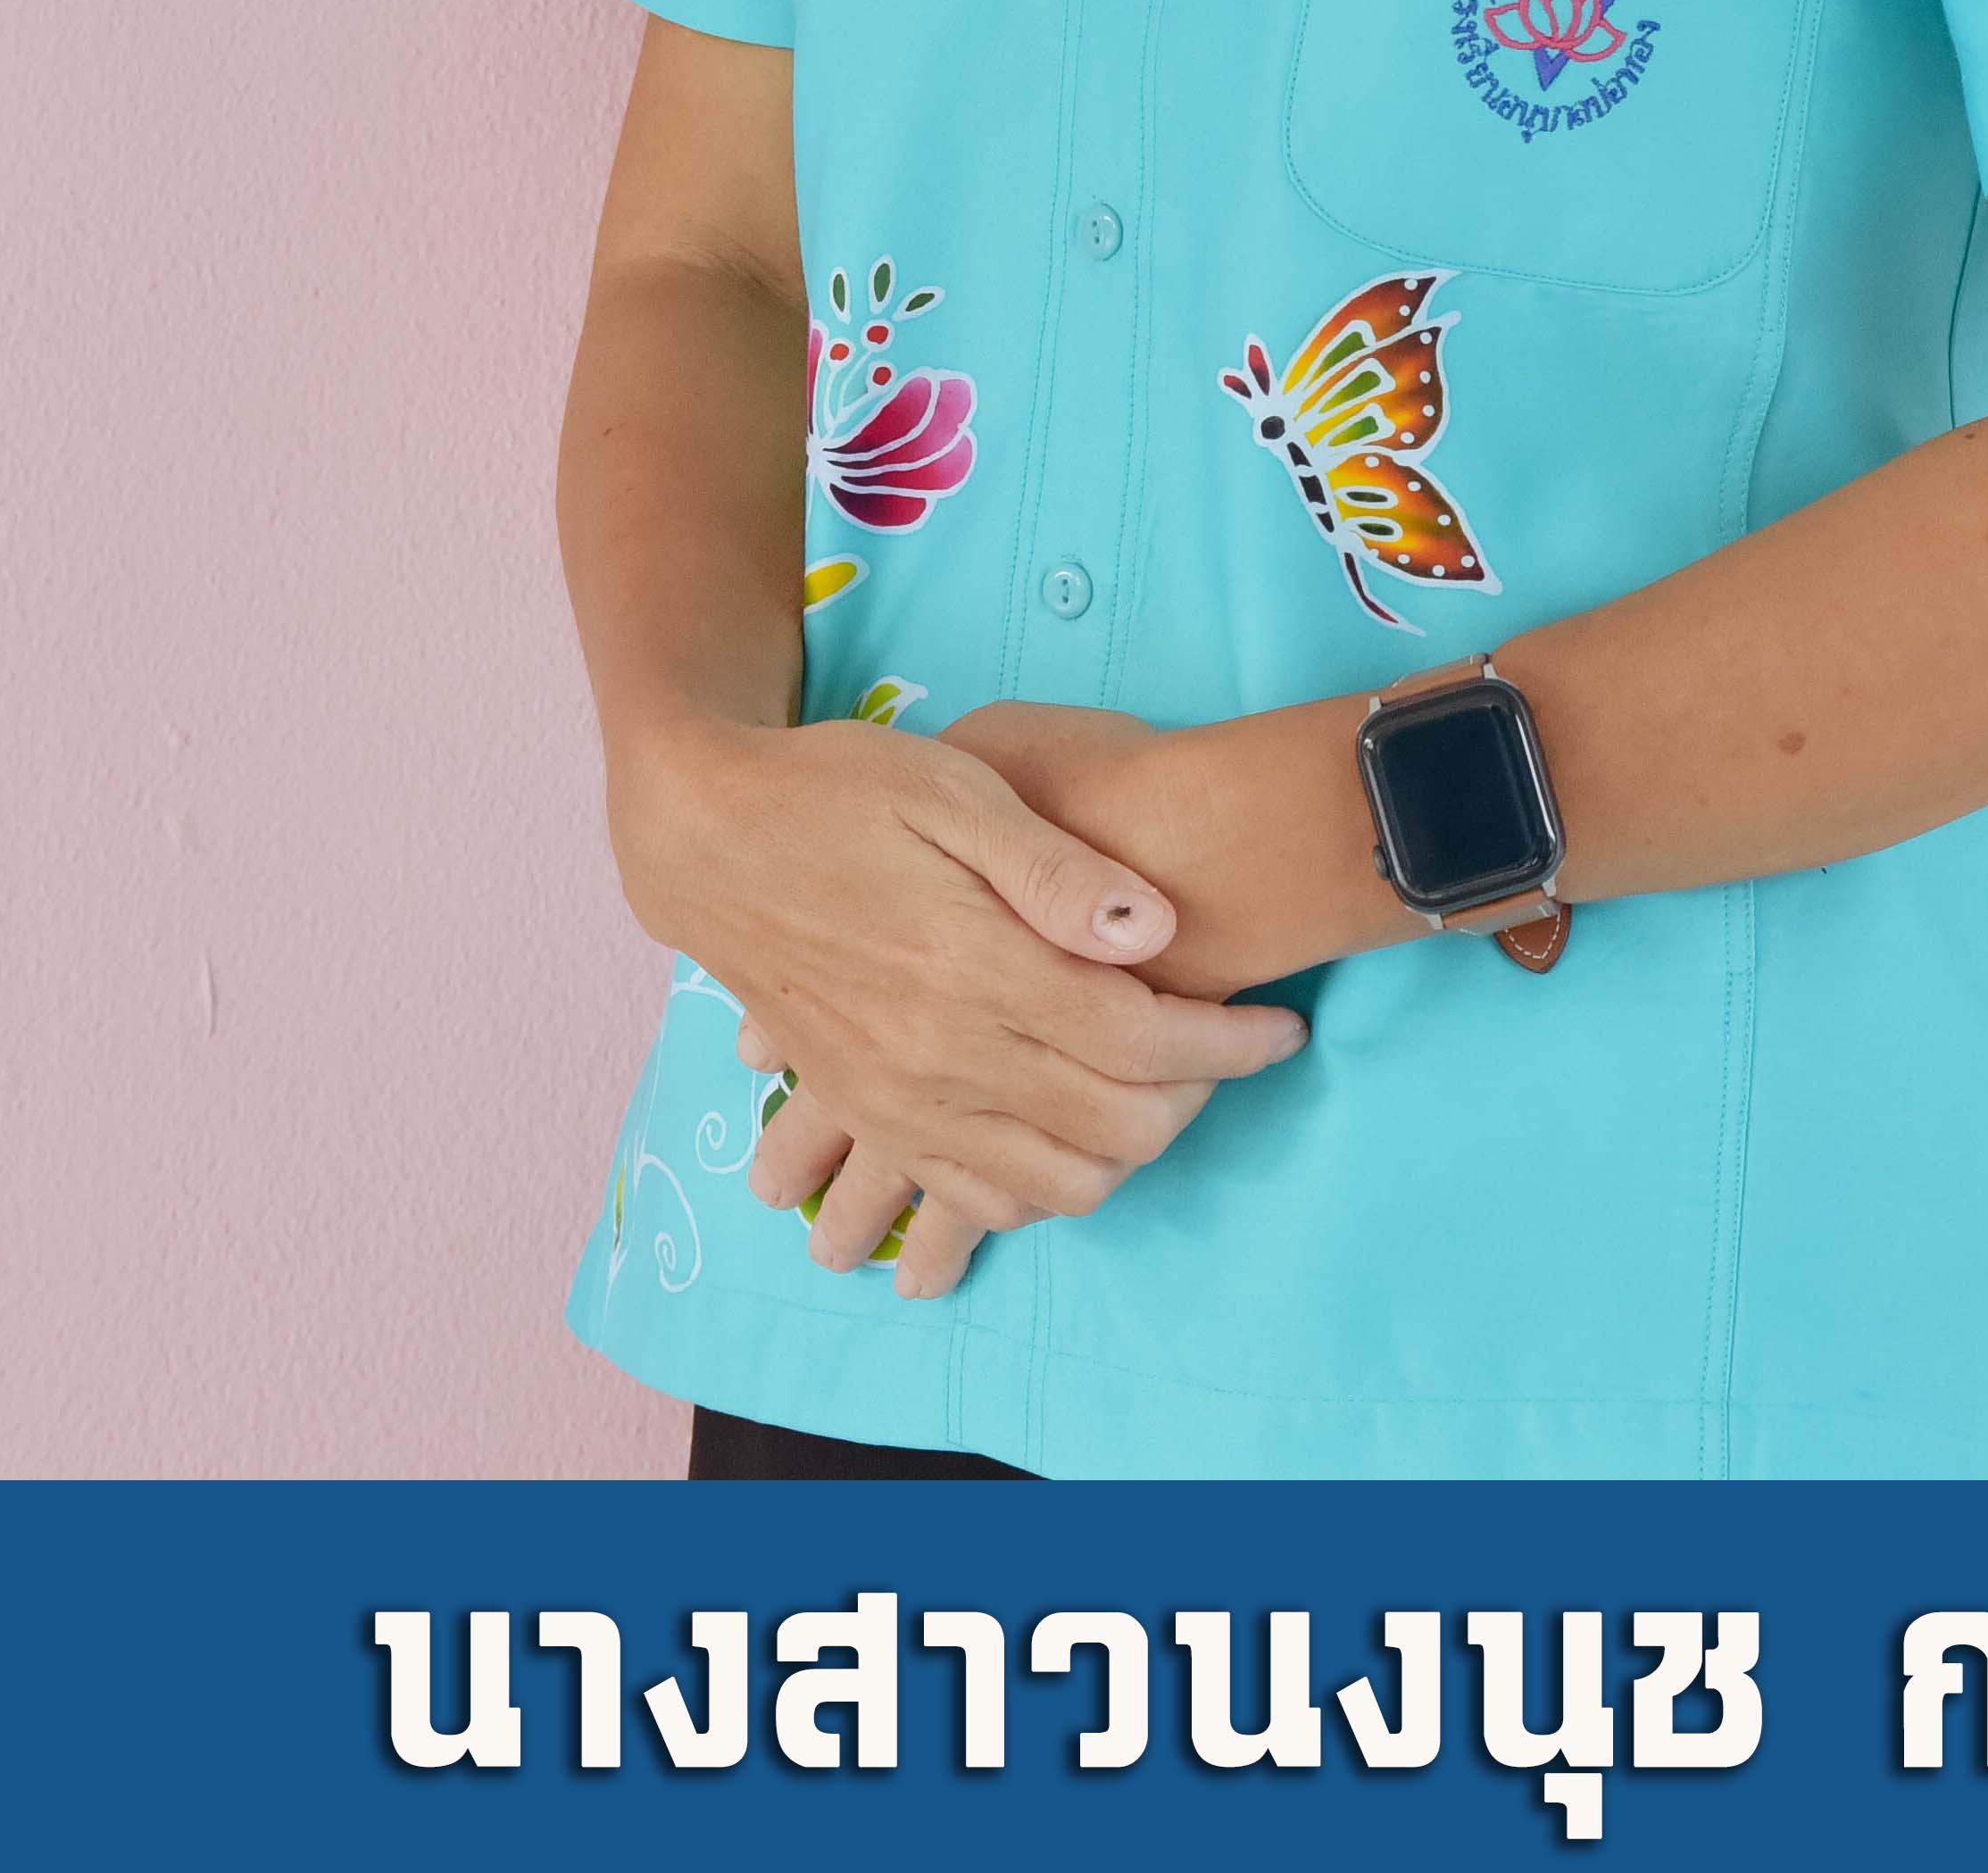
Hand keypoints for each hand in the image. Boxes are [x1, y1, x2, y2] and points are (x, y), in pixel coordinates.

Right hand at [613, 707, 1306, 1301]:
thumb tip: (1159, 925)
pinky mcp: (870, 1114)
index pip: (1143, 1041)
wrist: (707, 839)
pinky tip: (1070, 1136)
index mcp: (978, 970)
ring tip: (1159, 1089)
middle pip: (1114, 1127)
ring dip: (1127, 1153)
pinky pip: (974, 1198)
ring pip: (1053, 1184)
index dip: (1230, 1044)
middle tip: (1224, 1045)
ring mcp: (900, 1101)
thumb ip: (1058, 869)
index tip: (1280, 1027)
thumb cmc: (838, 792)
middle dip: (1194, 1100)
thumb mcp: (954, 789)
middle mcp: (942, 1056)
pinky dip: (1041, 1190)